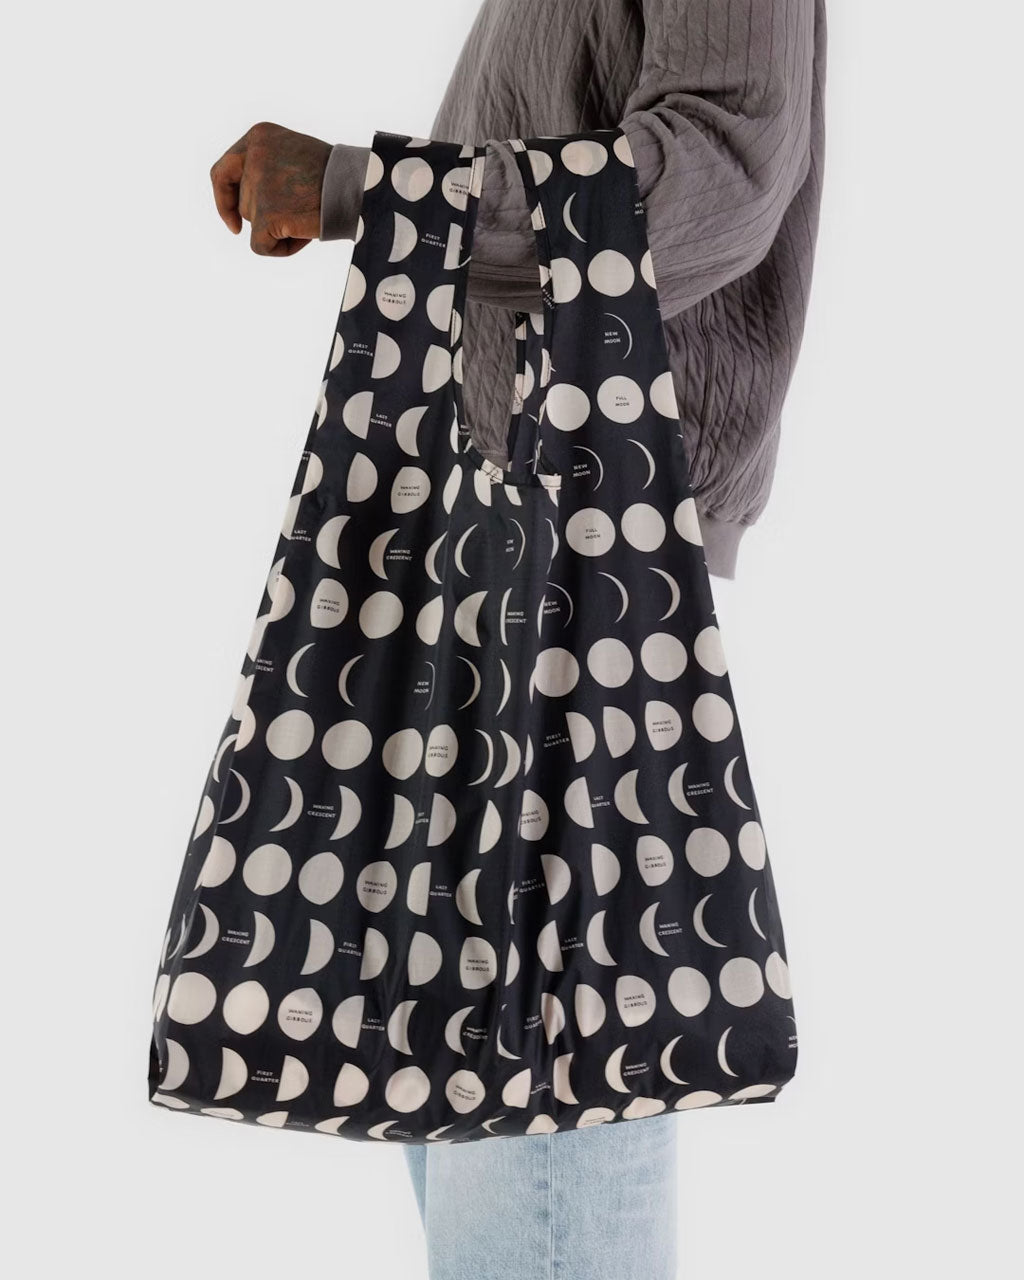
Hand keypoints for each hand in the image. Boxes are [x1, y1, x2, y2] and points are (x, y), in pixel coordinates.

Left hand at [210, 122, 330, 256]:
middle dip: (263, 217)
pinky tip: (304, 237)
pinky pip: (260, 246)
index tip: (234, 221)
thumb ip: (267, 167)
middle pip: (242, 202)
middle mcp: (253, 156)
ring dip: (279, 229)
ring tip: (309, 217)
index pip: (224, 171)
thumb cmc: (335, 176)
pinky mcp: (266, 214)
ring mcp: (258, 185)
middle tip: (292, 220)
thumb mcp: (293, 156)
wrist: (358, 187)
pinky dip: (280, 249)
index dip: (224, 198)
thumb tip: (246, 200)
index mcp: (259, 136)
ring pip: (253, 224)